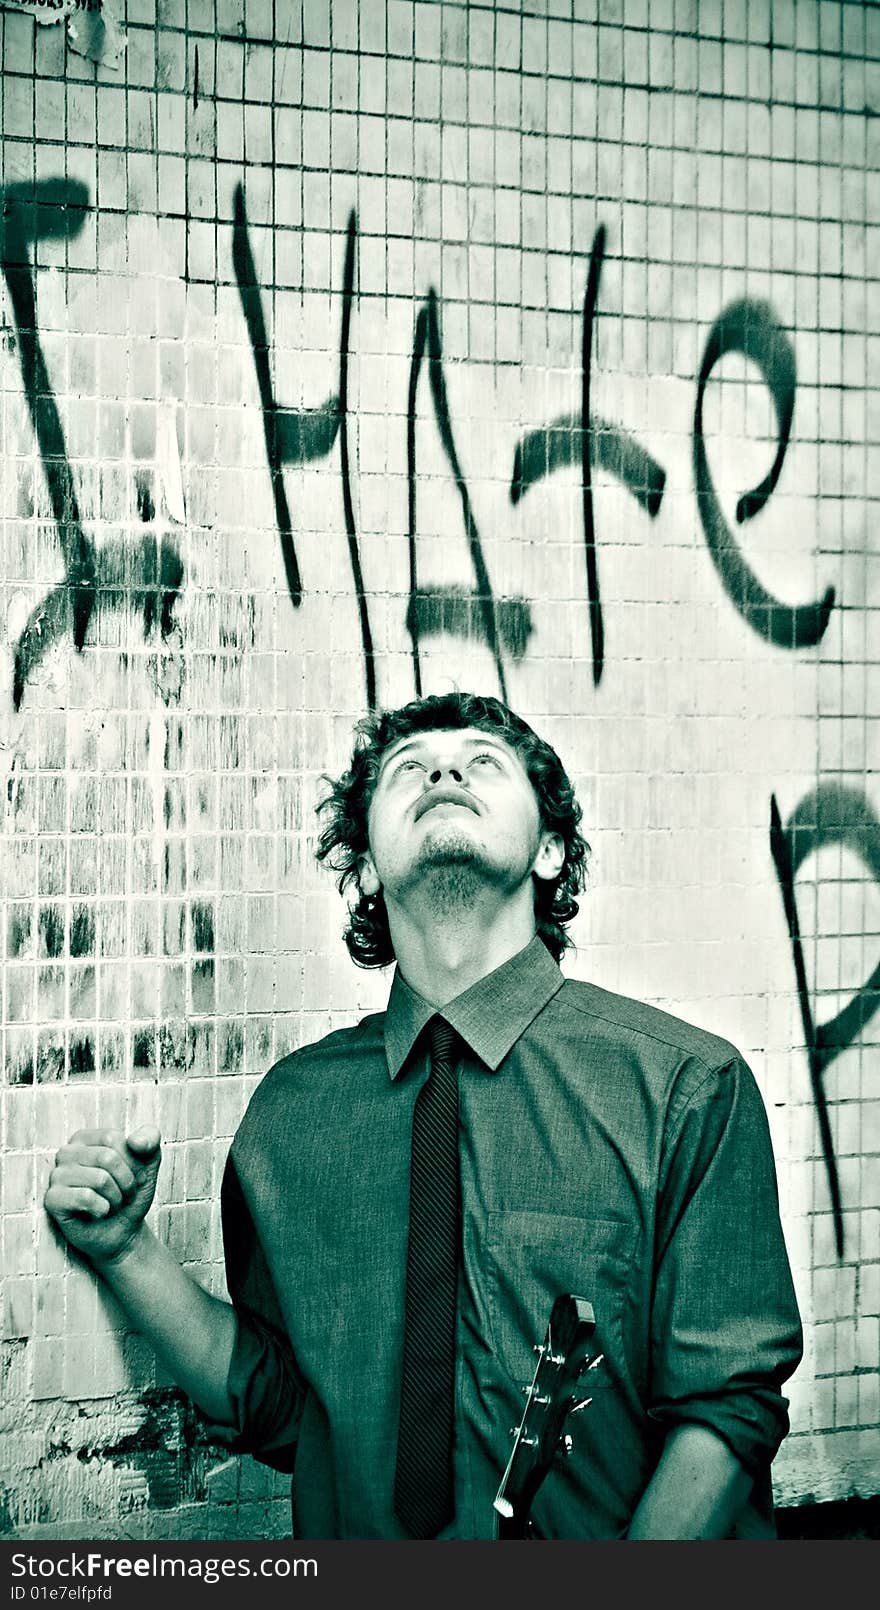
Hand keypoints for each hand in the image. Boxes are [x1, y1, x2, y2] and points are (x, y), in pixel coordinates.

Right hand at [44, 1128, 161, 1267]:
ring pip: (99, 1179)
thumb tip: (136, 1142)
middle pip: (107, 1157)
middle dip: (125, 1182)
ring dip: (116, 1197)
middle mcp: (66, 1153)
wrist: (123, 1231)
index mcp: (84, 1138)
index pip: (113, 1138)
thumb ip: (149, 1139)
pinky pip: (85, 1198)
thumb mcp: (148, 1162)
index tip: (130, 1175)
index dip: (131, 1161)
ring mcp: (57, 1176)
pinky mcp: (53, 1200)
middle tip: (123, 1194)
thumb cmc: (130, 1193)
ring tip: (111, 1204)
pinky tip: (99, 1213)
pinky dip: (102, 1209)